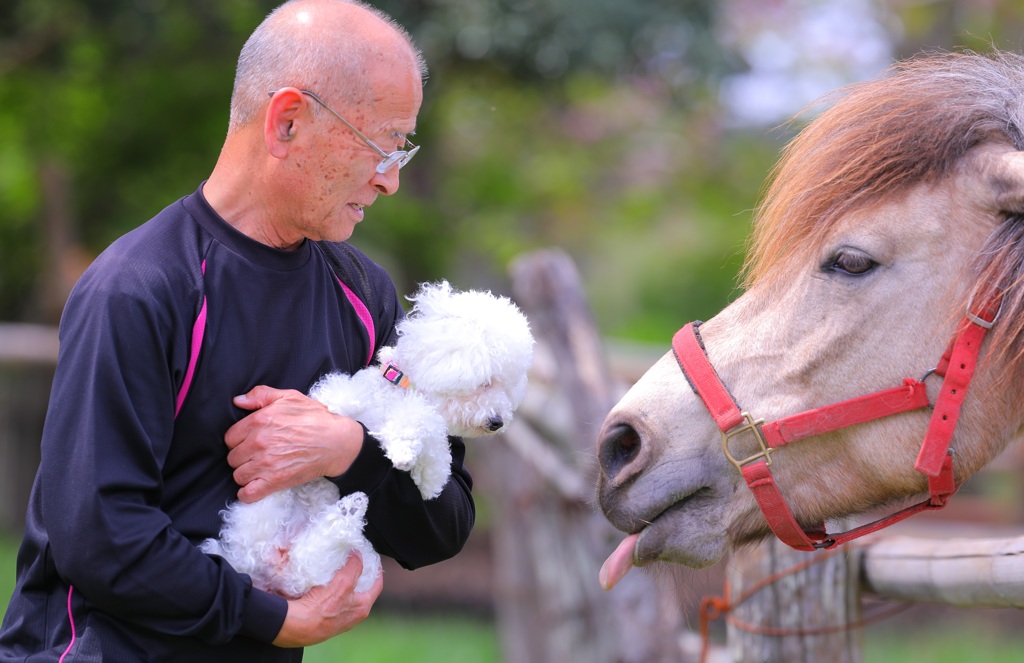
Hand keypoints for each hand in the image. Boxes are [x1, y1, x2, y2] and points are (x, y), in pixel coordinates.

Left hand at [225, 385, 364, 501]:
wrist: (336, 441)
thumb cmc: (315, 418)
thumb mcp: (290, 397)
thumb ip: (261, 395)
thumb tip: (237, 401)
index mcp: (259, 421)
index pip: (230, 437)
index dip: (239, 440)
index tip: (248, 442)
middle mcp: (259, 442)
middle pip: (232, 457)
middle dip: (242, 457)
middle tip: (255, 456)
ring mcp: (266, 463)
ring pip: (238, 475)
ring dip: (246, 474)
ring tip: (258, 470)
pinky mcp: (275, 481)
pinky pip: (248, 493)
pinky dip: (247, 493)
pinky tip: (254, 487)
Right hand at [272, 552, 383, 647]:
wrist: (298, 627)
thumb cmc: (322, 609)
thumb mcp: (344, 582)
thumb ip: (354, 567)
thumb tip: (357, 556)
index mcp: (363, 607)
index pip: (377, 585)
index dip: (376, 571)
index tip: (373, 561)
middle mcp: (353, 615)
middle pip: (361, 591)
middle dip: (358, 576)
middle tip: (353, 562)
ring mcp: (339, 619)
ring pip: (345, 596)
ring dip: (342, 583)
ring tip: (336, 570)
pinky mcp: (325, 619)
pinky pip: (332, 602)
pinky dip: (330, 591)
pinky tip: (323, 584)